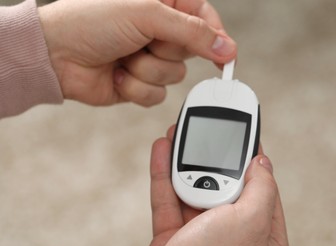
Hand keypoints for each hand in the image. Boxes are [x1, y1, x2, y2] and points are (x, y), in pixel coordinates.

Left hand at [38, 0, 236, 106]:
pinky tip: (117, 75)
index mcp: (163, 6)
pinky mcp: (140, 83)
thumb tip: (227, 47)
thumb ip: (192, 31)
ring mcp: (150, 59)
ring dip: (146, 70)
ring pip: (174, 76)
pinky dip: (135, 87)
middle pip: (191, 51)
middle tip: (141, 41)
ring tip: (123, 57)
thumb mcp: (147, 15)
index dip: (217, 36)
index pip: (205, 18)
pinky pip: (157, 95)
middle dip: (165, 51)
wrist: (56, 55)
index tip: (226, 54)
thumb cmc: (91, 22)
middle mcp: (159, 32)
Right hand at [142, 126, 289, 245]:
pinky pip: (168, 201)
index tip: (245, 135)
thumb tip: (262, 162)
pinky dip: (163, 175)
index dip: (253, 159)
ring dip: (183, 160)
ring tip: (179, 133)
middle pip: (224, 186)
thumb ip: (262, 188)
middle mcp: (234, 240)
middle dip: (213, 155)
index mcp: (263, 240)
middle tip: (208, 129)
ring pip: (193, 190)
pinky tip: (162, 151)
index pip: (262, 189)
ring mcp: (202, 241)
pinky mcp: (173, 242)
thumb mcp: (251, 221)